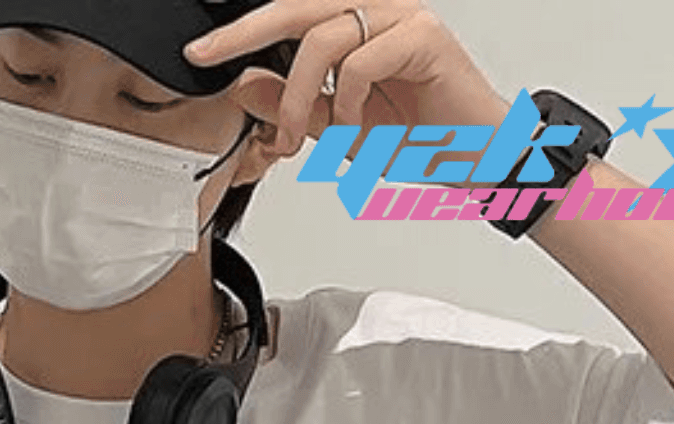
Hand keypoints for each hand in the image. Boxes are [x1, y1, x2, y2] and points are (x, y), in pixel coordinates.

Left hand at [188, 0, 508, 159]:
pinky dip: (345, 103)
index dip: (243, 30)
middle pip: (297, 7)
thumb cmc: (416, 138)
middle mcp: (379, 9)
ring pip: (322, 37)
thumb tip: (243, 86)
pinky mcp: (424, 35)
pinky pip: (360, 60)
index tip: (201, 53)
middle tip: (213, 61)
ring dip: (298, 97)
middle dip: (246, 36)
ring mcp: (403, 17)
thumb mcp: (334, 127)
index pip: (291, 13)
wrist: (472, 158)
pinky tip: (353, 129)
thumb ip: (291, 105)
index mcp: (357, 23)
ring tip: (299, 137)